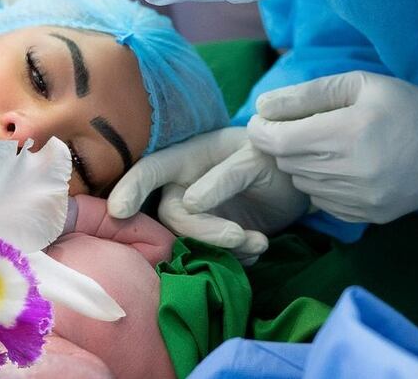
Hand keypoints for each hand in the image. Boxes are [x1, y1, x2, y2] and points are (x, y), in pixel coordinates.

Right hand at [108, 128, 308, 263]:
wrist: (298, 182)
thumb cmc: (273, 158)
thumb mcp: (256, 160)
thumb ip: (224, 178)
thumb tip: (189, 203)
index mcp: (188, 157)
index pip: (151, 170)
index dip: (131, 187)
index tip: (119, 211)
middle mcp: (185, 186)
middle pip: (171, 216)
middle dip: (201, 232)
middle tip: (238, 236)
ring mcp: (199, 214)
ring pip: (190, 241)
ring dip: (224, 249)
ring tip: (259, 243)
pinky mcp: (215, 237)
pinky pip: (211, 255)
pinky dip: (236, 259)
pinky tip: (260, 246)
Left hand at [248, 71, 417, 223]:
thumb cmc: (402, 104)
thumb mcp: (357, 84)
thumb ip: (306, 94)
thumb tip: (262, 107)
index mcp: (347, 132)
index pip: (277, 140)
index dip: (262, 129)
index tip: (265, 120)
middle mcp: (352, 170)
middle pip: (286, 162)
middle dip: (283, 144)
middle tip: (299, 128)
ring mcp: (361, 198)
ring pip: (302, 183)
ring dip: (302, 165)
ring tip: (325, 147)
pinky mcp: (369, 215)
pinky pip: (323, 203)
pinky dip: (322, 186)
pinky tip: (341, 168)